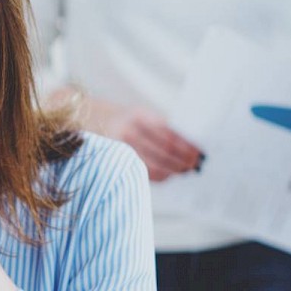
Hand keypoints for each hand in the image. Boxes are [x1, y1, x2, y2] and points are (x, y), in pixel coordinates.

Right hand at [75, 94, 201, 181]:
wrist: (90, 121)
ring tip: (185, 170)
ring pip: (155, 165)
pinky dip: (160, 175)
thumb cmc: (123, 119)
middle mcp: (128, 133)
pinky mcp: (117, 161)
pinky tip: (169, 174)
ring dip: (174, 170)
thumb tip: (190, 145)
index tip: (199, 152)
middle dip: (183, 160)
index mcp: (139, 117)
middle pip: (164, 152)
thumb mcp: (141, 114)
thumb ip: (162, 127)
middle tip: (195, 164)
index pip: (169, 136)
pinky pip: (144, 172)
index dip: (187, 147)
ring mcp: (121, 149)